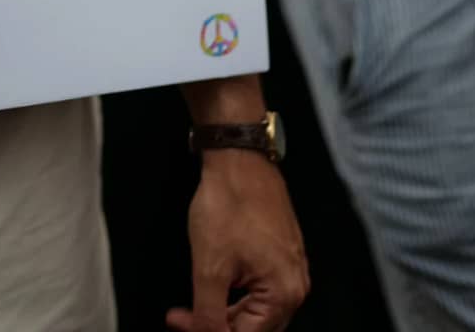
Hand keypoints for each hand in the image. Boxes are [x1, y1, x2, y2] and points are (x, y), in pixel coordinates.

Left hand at [168, 149, 308, 331]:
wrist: (238, 160)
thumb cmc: (229, 203)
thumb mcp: (210, 268)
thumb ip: (208, 314)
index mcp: (284, 293)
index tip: (179, 322)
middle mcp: (295, 284)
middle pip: (254, 327)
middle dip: (216, 325)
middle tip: (183, 316)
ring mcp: (291, 267)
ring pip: (256, 309)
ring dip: (224, 310)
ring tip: (193, 301)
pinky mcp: (282, 253)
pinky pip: (261, 287)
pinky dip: (235, 292)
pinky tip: (214, 284)